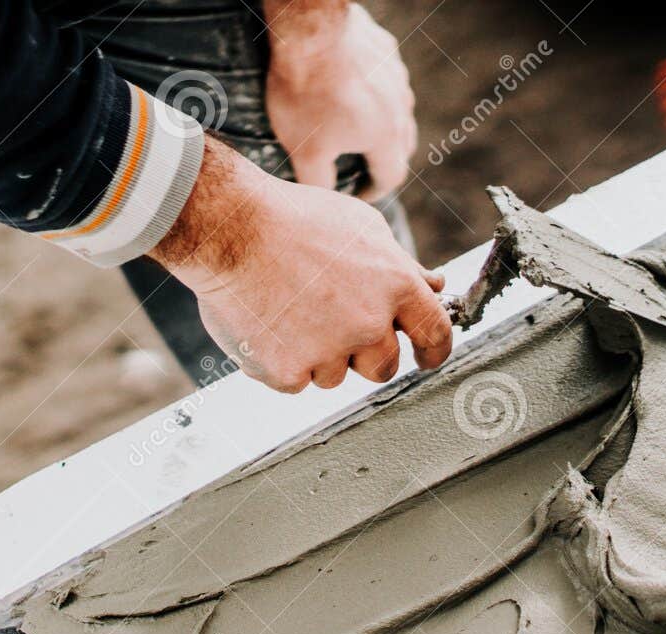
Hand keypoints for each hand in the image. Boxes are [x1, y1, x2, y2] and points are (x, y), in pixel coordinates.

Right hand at [151, 137, 450, 393]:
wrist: (230, 229)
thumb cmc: (293, 220)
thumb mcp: (362, 227)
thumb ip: (401, 265)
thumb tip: (433, 286)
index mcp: (395, 285)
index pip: (435, 334)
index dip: (432, 351)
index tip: (424, 358)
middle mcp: (369, 323)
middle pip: (383, 367)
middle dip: (365, 354)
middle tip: (331, 323)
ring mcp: (328, 352)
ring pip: (335, 376)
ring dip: (317, 355)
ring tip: (289, 310)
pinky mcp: (288, 371)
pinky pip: (295, 382)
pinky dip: (281, 362)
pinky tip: (267, 324)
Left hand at [265, 2, 415, 199]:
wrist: (310, 31)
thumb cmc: (308, 94)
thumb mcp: (306, 150)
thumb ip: (319, 182)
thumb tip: (324, 200)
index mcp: (386, 137)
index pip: (392, 176)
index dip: (373, 191)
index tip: (357, 194)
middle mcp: (400, 107)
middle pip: (402, 144)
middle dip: (384, 160)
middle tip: (361, 166)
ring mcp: (396, 75)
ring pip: (398, 110)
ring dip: (384, 124)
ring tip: (359, 128)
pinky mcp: (385, 50)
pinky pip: (387, 78)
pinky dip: (376, 91)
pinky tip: (353, 87)